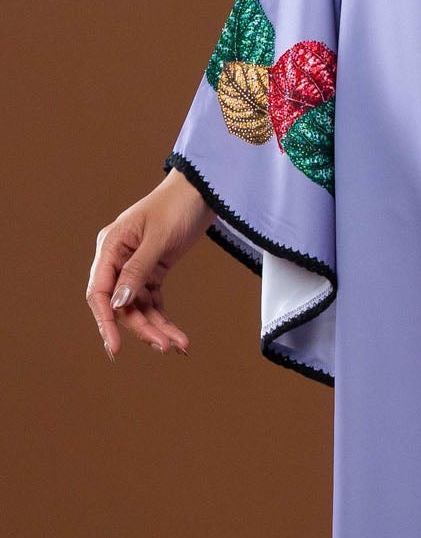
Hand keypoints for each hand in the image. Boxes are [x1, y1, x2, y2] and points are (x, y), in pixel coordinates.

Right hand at [86, 170, 215, 360]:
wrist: (203, 190)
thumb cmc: (177, 206)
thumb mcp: (158, 239)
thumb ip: (138, 271)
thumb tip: (120, 304)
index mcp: (110, 246)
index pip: (100, 291)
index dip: (105, 321)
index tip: (115, 346)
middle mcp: (118, 258)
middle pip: (121, 305)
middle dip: (141, 328)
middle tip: (165, 347)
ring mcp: (135, 266)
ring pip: (138, 307)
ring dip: (156, 327)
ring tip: (178, 345)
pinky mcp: (153, 270)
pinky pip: (153, 301)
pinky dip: (164, 318)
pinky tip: (178, 336)